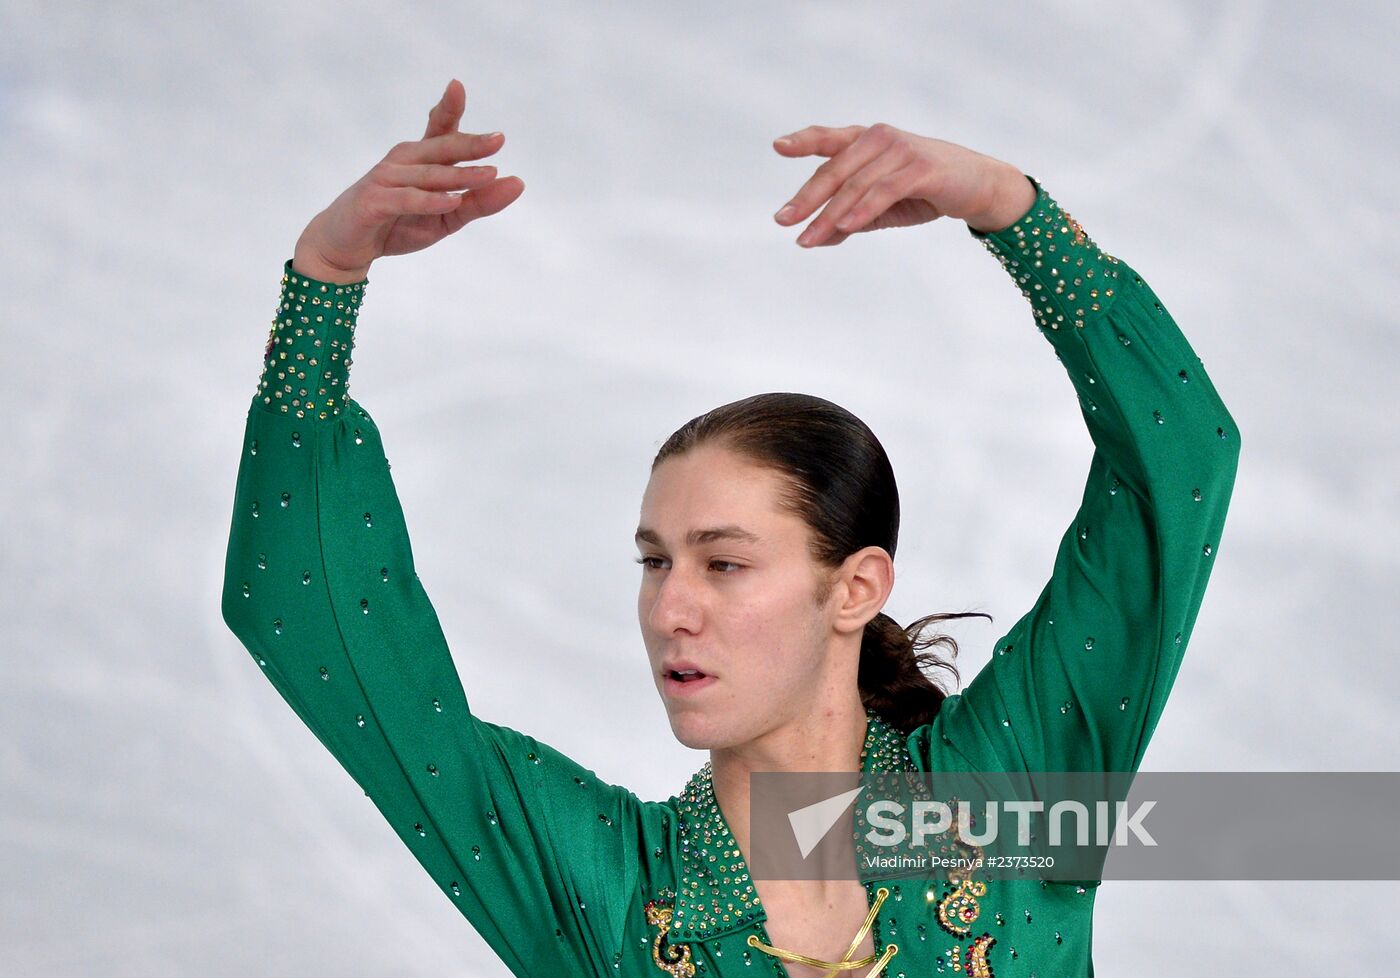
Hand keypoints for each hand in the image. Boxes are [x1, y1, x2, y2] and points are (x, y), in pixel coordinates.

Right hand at [293, 79, 524, 282]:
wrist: (348, 247)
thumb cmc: (398, 224)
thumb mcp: (448, 217)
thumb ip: (479, 201)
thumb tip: (517, 183)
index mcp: (420, 159)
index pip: (438, 130)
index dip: (448, 108)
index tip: (457, 87)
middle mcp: (403, 161)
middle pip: (440, 148)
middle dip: (469, 143)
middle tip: (499, 139)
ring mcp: (386, 179)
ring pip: (428, 175)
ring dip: (459, 176)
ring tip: (490, 175)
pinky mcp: (373, 201)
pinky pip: (407, 198)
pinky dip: (429, 200)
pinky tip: (452, 200)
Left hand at [771, 123, 1025, 246]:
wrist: (979, 187)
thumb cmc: (926, 193)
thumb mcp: (881, 209)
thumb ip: (848, 220)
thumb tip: (814, 239)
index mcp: (866, 141)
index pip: (828, 138)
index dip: (804, 141)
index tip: (778, 146)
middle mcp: (880, 138)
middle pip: (835, 169)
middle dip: (807, 198)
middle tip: (783, 221)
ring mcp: (901, 149)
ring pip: (856, 185)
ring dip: (829, 215)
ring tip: (807, 239)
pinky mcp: (921, 167)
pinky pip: (884, 190)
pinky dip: (862, 209)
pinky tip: (844, 226)